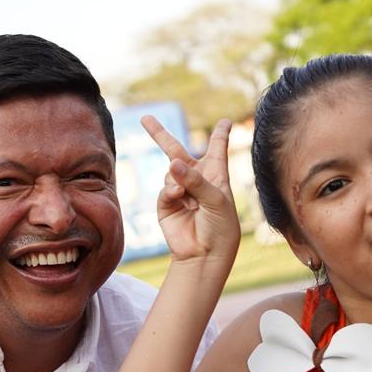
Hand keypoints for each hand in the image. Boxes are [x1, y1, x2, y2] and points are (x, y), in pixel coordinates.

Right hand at [141, 116, 239, 264]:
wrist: (205, 254)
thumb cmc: (220, 226)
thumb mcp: (216, 199)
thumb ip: (196, 180)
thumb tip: (171, 163)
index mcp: (216, 175)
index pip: (217, 149)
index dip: (220, 135)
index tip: (226, 121)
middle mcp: (196, 180)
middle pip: (177, 151)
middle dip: (160, 135)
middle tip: (146, 118)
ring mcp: (179, 191)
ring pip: (170, 171)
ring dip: (178, 179)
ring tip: (188, 198)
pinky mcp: (166, 204)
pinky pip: (165, 188)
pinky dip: (170, 190)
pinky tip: (178, 197)